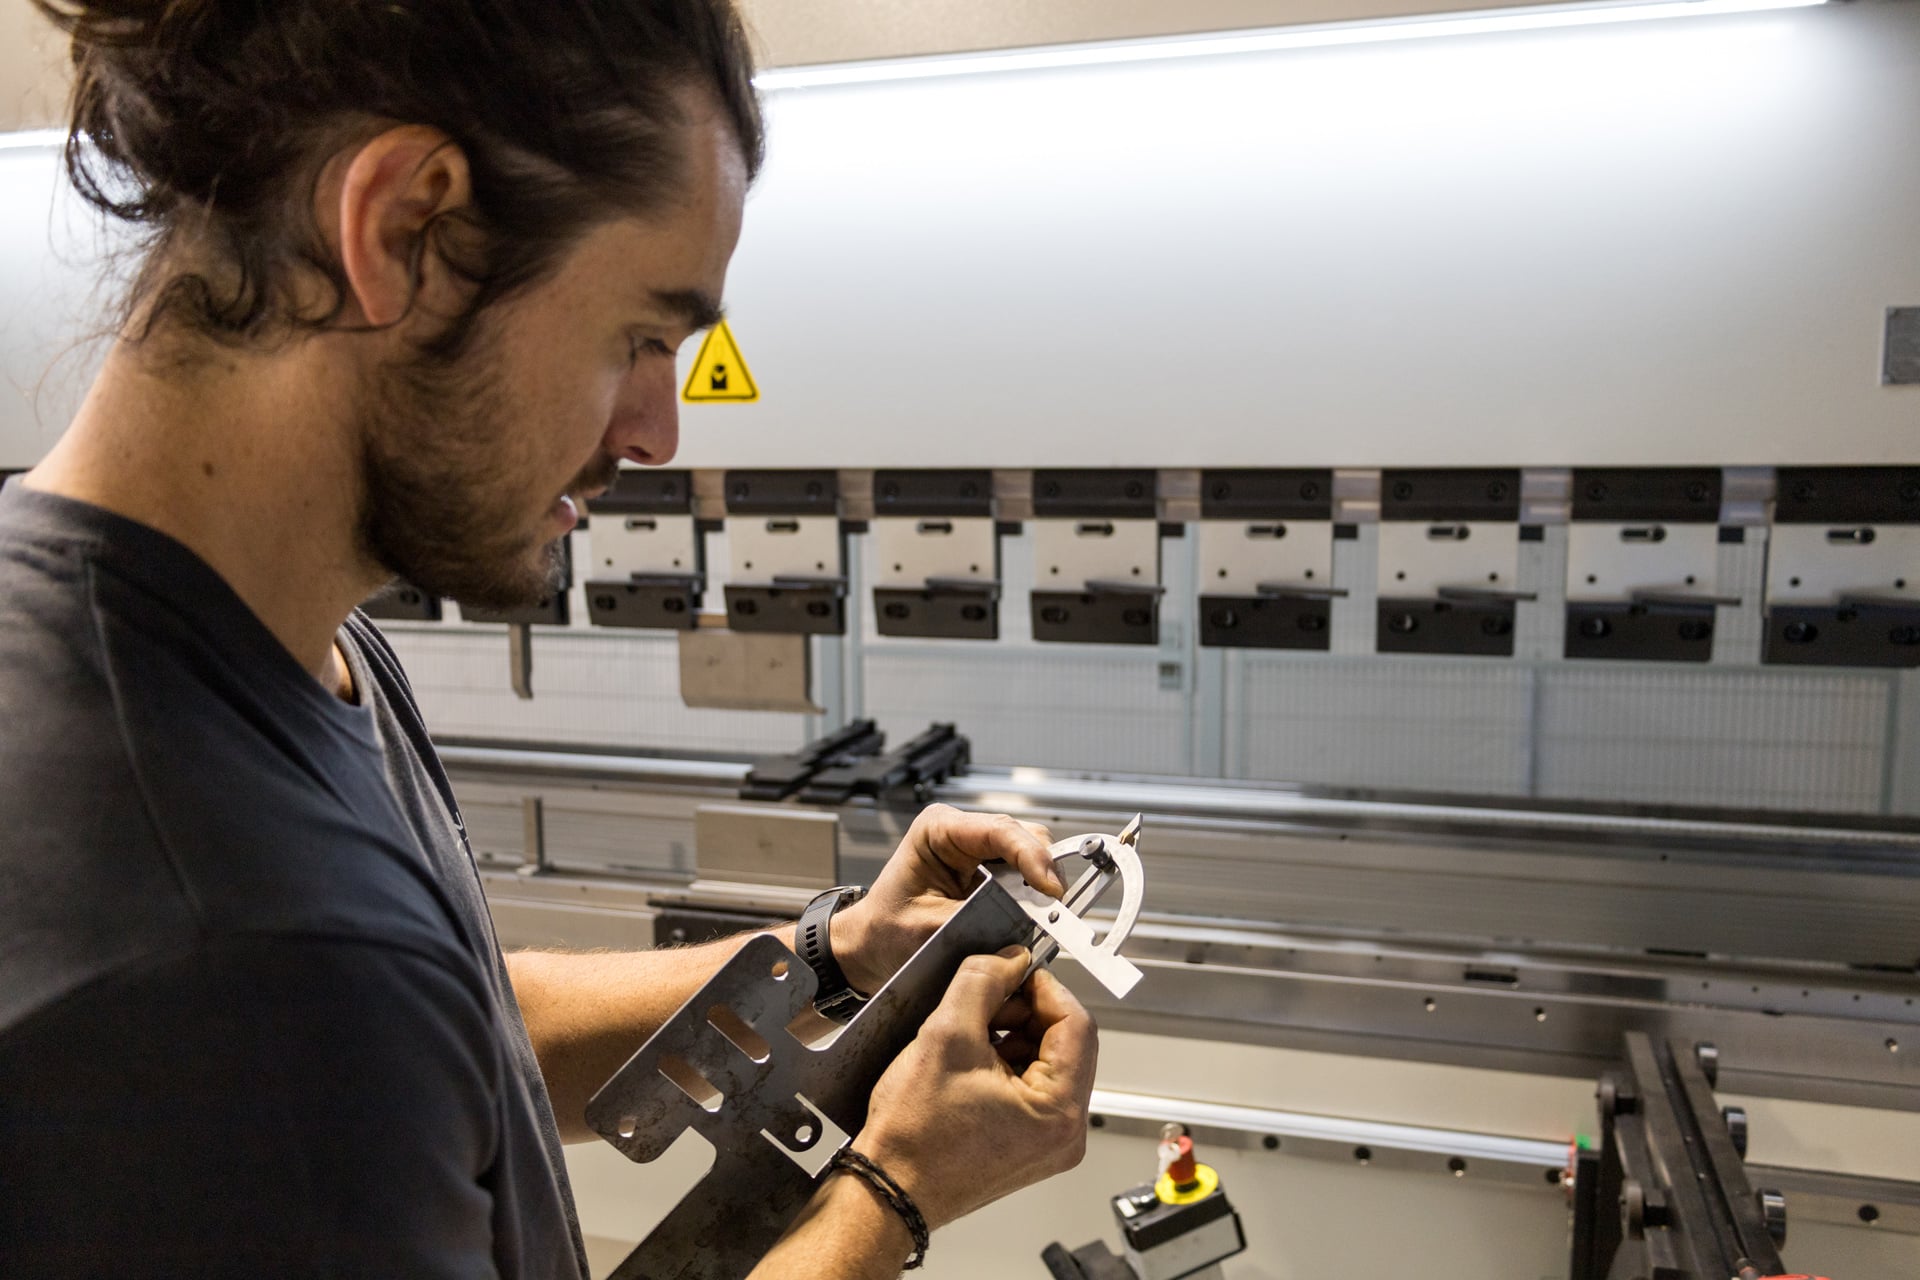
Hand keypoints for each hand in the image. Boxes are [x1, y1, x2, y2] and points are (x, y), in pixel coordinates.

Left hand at [835, 804, 1062, 995]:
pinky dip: (1034, 890)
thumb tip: (1023, 918)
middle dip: (1042, 870)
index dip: (1032, 856)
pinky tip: (1036, 910)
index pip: (999, 830)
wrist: (871, 946)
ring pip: (1029, 851)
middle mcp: (959, 830)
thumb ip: (977, 917)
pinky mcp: (986, 868)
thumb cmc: (885, 931)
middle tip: (1055, 907)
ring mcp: (975, 847)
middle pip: (1022, 836)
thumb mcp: (929, 927)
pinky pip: (1022, 871)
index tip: (1050, 887)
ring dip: (1040, 881)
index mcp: (937, 829)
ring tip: (1046, 912)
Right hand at [850, 945, 1097, 1230]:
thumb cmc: (914, 1135)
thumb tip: (1009, 960)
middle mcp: (1065, 1133)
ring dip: (1013, 1034)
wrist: (887, 1188)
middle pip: (1065, 1043)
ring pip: (1046, 1062)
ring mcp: (1047, 1143)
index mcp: (1059, 1111)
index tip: (1013, 971)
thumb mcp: (947, 1034)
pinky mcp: (1026, 1146)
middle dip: (1025, 1012)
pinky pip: (1031, 1087)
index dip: (1043, 987)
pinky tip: (971, 1056)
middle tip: (987, 999)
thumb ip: (983, 982)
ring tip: (971, 1030)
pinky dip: (1005, 1062)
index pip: (1076, 1023)